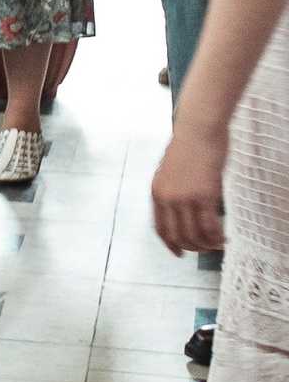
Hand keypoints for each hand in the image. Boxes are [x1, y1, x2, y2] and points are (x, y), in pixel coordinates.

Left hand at [152, 117, 228, 256]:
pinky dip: (217, 237)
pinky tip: (224, 238)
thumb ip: (173, 189)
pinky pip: (209, 226)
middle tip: (205, 249)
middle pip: (177, 236)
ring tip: (217, 244)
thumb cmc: (188, 145)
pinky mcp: (204, 195)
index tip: (179, 254)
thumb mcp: (170, 170)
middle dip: (192, 248)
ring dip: (206, 245)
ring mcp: (185, 198)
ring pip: (194, 235)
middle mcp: (168, 198)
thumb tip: (182, 208)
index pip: (160, 228)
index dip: (170, 245)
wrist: (198, 128)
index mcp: (156, 192)